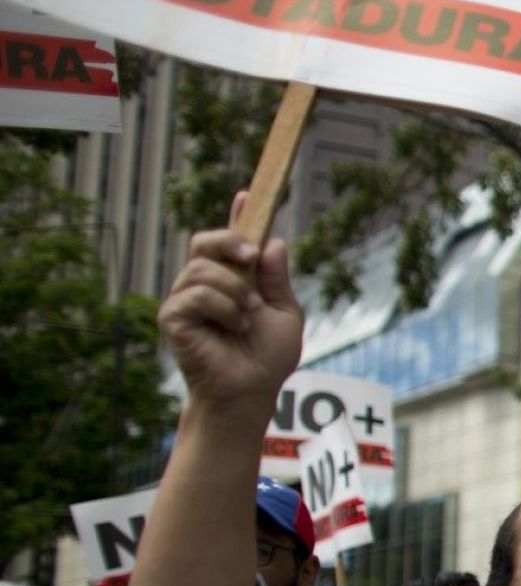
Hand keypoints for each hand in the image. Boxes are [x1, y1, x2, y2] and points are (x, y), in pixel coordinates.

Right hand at [157, 192, 302, 411]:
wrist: (252, 391)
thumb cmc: (267, 357)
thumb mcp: (284, 312)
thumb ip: (276, 279)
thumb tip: (272, 242)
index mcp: (234, 280)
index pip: (231, 241)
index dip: (238, 216)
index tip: (247, 193)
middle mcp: (205, 285)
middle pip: (204, 241)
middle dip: (229, 240)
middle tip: (251, 257)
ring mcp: (185, 300)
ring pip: (202, 268)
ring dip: (235, 290)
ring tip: (249, 316)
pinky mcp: (172, 317)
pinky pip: (195, 294)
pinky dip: (223, 307)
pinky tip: (235, 326)